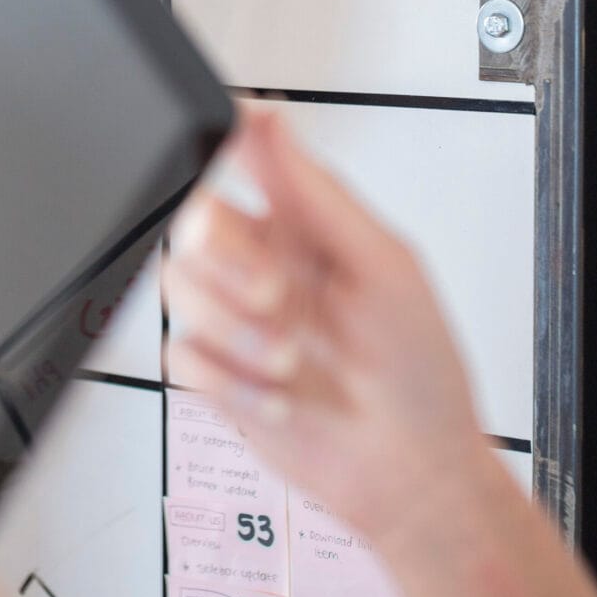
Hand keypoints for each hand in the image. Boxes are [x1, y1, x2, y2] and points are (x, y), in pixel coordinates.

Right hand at [161, 107, 496, 562]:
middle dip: (228, 260)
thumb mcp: (383, 266)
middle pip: (194, 223)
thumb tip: (272, 122)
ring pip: (177, 286)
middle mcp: (263, 265)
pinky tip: (276, 396)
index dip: (219, 148)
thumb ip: (317, 194)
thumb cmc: (419, 372)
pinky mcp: (218, 375)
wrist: (410, 473)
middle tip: (275, 293)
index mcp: (304, 226)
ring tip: (288, 358)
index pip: (240, 162)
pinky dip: (227, 379)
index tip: (219, 154)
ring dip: (234, 328)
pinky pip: (179, 353)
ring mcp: (237, 321)